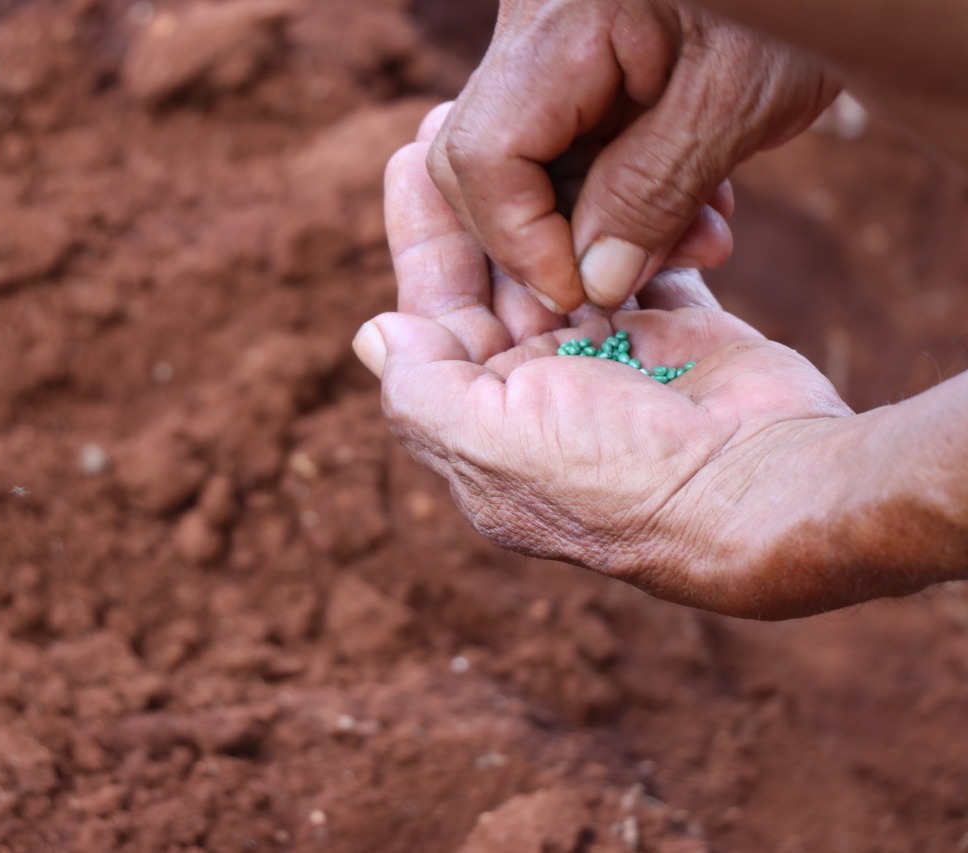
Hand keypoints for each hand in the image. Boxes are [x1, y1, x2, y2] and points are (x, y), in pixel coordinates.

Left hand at [358, 146, 888, 619]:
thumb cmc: (619, 477)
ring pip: (566, 262)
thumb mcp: (491, 444)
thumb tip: (371, 332)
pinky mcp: (679, 338)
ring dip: (553, 203)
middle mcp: (543, 393)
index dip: (423, 239)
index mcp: (485, 423)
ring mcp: (614, 365)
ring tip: (542, 128)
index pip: (436, 316)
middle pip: (499, 280)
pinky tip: (609, 167)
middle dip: (485, 207)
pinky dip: (630, 223)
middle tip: (469, 121)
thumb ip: (422, 388)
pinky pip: (641, 264)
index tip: (414, 160)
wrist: (763, 494)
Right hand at [428, 0, 837, 310]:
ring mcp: (550, 41)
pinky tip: (694, 206)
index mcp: (561, 20)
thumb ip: (652, 193)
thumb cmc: (806, 2)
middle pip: (481, 162)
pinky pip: (570, 143)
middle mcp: (533, 26)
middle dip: (551, 239)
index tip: (581, 294)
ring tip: (698, 240)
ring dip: (599, 223)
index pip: (485, 155)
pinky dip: (621, 190)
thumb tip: (593, 283)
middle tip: (630, 277)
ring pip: (527, 163)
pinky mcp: (581, 58)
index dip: (521, 242)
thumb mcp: (738, 99)